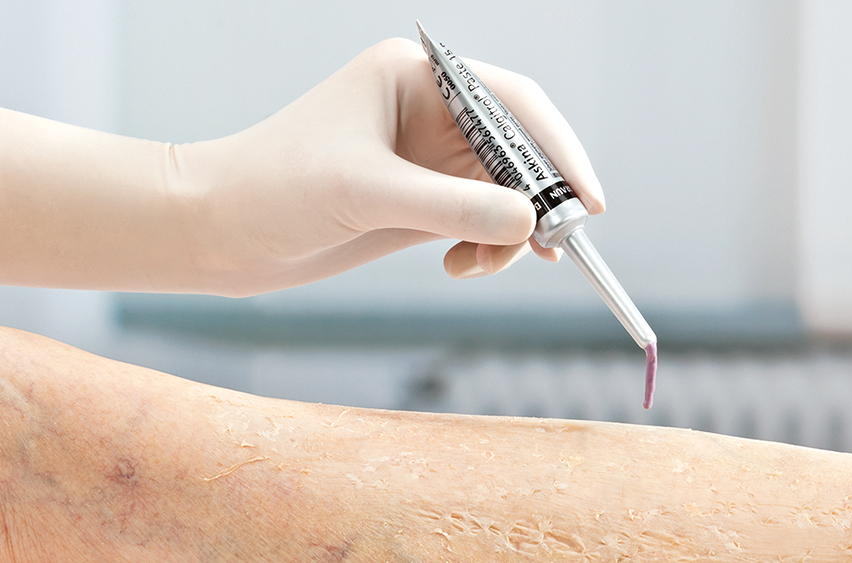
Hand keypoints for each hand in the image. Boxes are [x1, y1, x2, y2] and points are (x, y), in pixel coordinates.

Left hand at [0, 39, 603, 294]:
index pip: (511, 103)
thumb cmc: (273, 187)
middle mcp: (429, 114)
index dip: (557, 149)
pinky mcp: (421, 205)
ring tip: (489, 265)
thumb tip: (531, 221)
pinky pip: (482, 224)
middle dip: (540, 199)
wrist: (219, 232)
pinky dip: (489, 250)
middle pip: (518, 151)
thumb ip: (453, 207)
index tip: (587, 199)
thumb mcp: (367, 192)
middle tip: (556, 245)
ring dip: (513, 234)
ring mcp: (428, 162)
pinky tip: (464, 268)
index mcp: (416, 78)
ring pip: (505, 194)